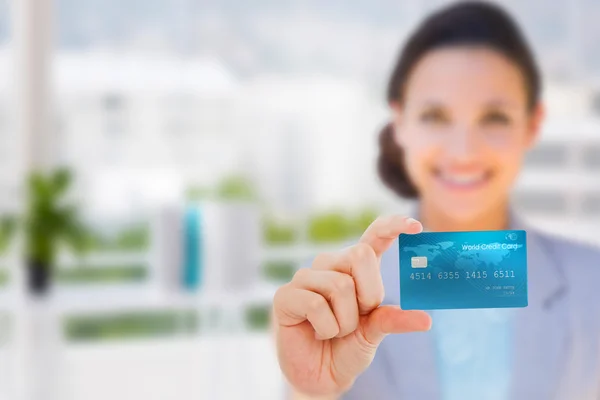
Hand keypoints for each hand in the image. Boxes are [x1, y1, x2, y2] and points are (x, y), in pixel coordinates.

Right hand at [273, 215, 431, 396]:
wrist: (321, 375)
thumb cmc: (347, 348)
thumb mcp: (374, 332)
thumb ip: (392, 319)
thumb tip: (424, 320)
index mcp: (354, 267)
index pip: (374, 236)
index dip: (393, 226)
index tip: (416, 226)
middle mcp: (329, 264)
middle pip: (360, 256)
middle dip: (368, 296)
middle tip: (356, 318)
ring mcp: (306, 277)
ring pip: (340, 285)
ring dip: (345, 321)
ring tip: (333, 330)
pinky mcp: (286, 295)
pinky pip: (315, 304)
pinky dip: (326, 328)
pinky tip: (317, 333)